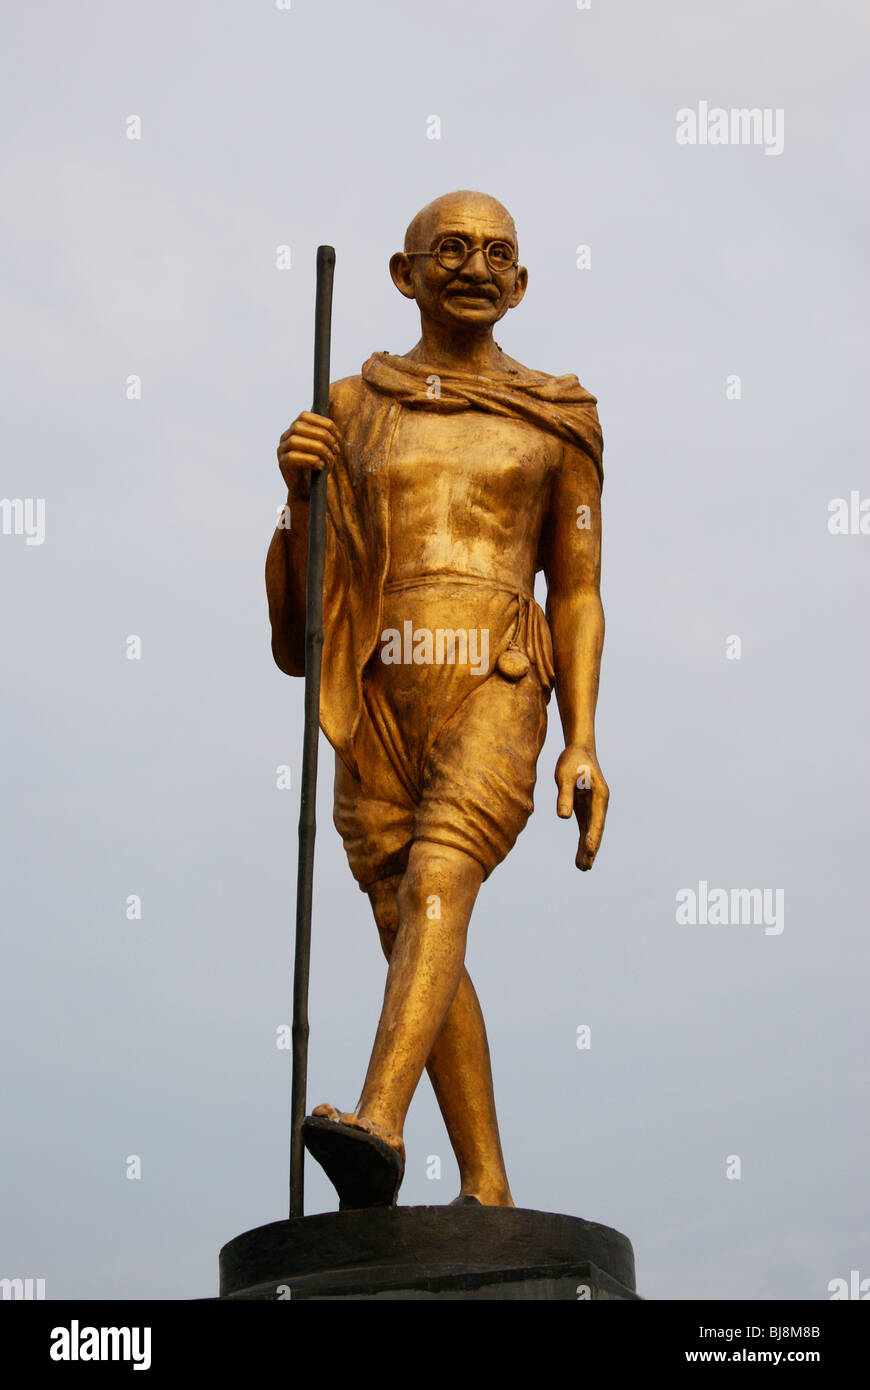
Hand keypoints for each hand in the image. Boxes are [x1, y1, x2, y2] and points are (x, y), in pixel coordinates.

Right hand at [277, 411, 341, 489]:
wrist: (308, 492)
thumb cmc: (318, 467)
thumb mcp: (326, 447)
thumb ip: (327, 430)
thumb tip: (334, 401)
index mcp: (295, 429)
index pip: (305, 415)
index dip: (323, 422)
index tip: (338, 436)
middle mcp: (286, 436)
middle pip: (300, 426)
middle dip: (323, 435)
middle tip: (336, 449)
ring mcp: (281, 450)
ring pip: (296, 440)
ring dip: (318, 448)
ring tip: (329, 459)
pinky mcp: (282, 464)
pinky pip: (293, 457)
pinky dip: (311, 460)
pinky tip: (320, 466)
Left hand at [555, 745, 608, 870]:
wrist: (579, 749)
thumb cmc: (572, 760)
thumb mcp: (565, 775)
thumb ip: (565, 795)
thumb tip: (563, 817)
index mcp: (599, 796)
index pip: (596, 821)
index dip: (592, 838)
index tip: (589, 852)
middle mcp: (600, 804)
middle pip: (596, 830)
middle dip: (591, 849)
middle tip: (585, 868)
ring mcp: (594, 807)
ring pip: (591, 831)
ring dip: (587, 848)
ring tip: (583, 867)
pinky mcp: (585, 807)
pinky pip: (585, 827)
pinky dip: (583, 840)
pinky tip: (581, 853)